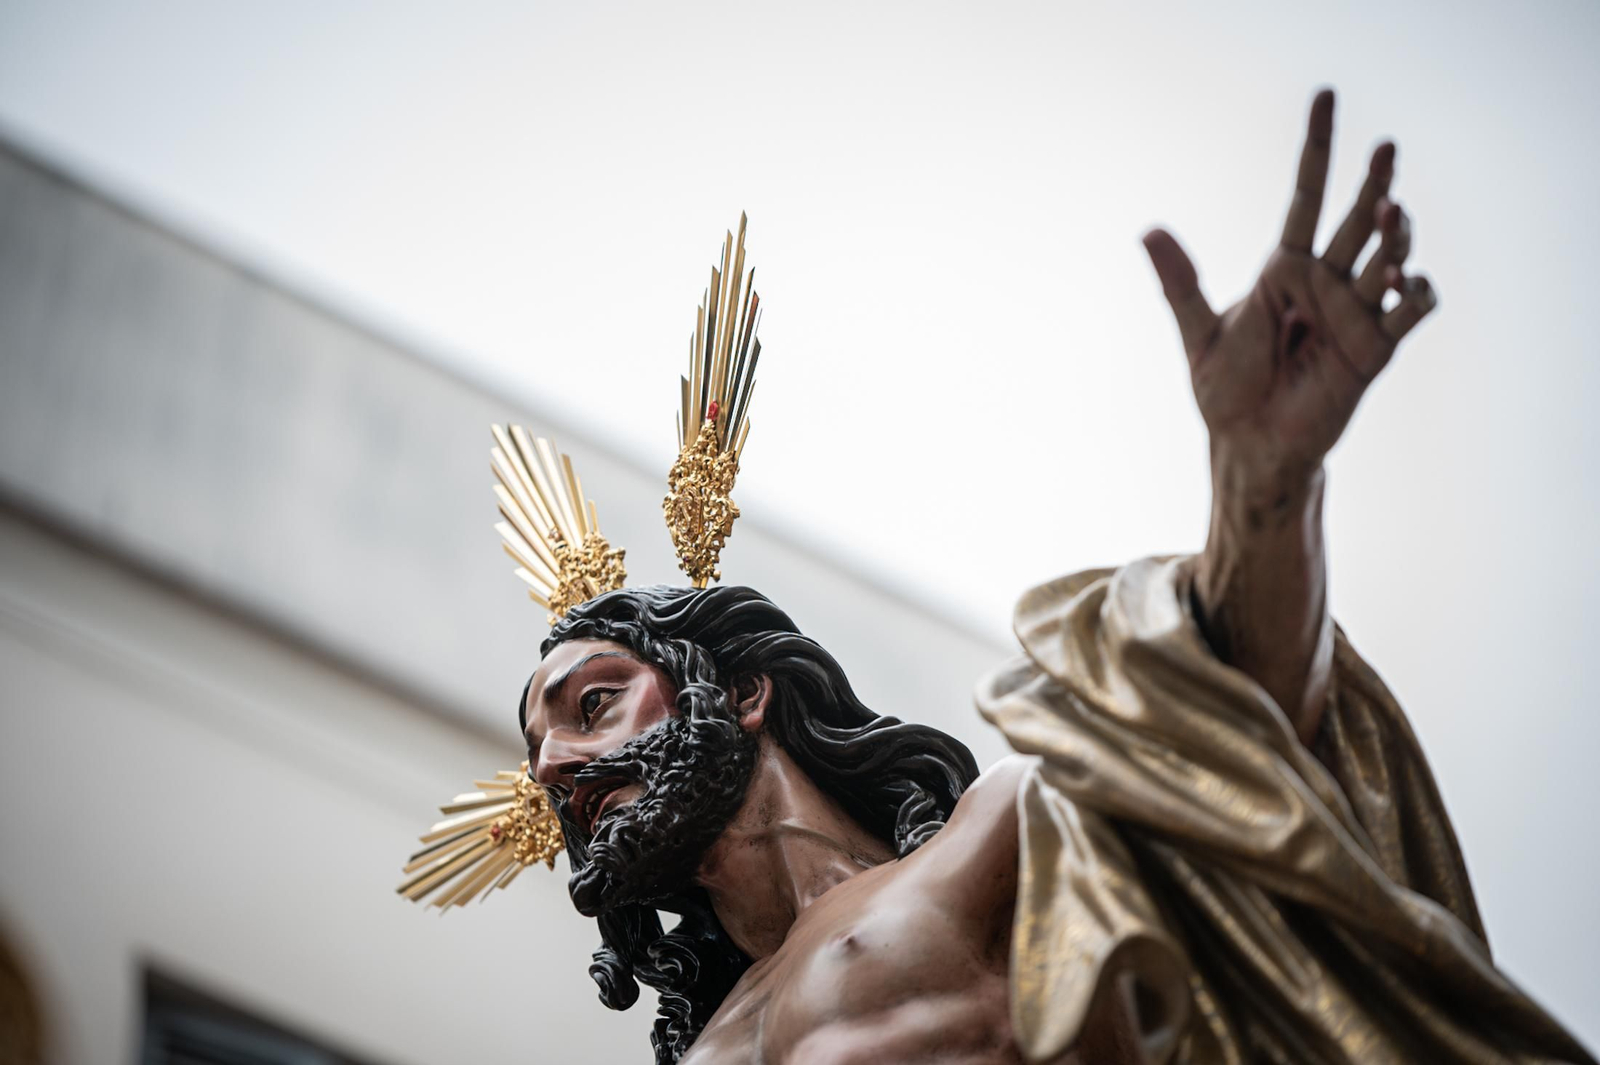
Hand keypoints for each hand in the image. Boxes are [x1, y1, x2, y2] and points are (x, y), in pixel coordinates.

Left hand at [1142, 89, 1436, 483]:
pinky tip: (1408, 281)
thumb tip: (1148, 230)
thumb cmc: (1224, 389)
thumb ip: (1180, 282)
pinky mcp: (1374, 349)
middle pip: (1354, 222)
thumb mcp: (1197, 332)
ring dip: (1395, 237)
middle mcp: (1324, 283)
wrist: (1250, 442)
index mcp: (1283, 269)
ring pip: (1384, 259)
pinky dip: (1415, 293)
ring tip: (1393, 216)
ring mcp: (1353, 313)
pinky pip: (1407, 313)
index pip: (1305, 196)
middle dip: (1374, 186)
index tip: (1326, 97)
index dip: (1317, 149)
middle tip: (1386, 148)